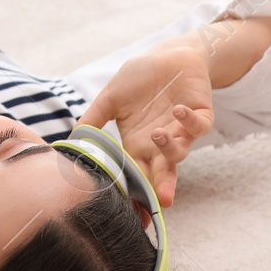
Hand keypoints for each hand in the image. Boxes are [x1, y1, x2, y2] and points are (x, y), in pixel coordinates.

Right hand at [77, 32, 215, 209]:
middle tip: (161, 200)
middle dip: (161, 187)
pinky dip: (190, 122)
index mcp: (137, 145)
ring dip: (170, 149)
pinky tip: (178, 111)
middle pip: (162, 173)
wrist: (167, 57)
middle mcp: (159, 144)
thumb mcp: (109, 98)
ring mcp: (181, 131)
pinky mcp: (200, 115)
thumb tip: (70, 141)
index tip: (134, 213)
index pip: (137, 175)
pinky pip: (199, 126)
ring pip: (180, 151)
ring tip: (157, 135)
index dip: (137, 194)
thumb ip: (92, 120)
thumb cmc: (137, 79)